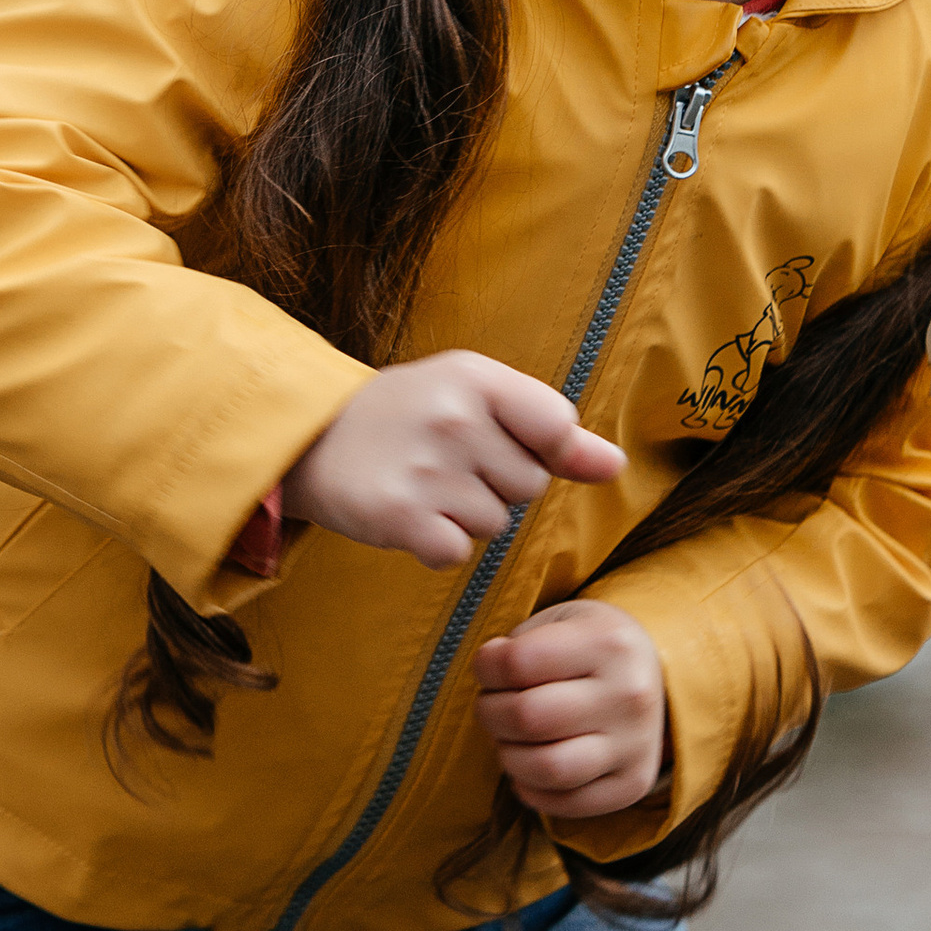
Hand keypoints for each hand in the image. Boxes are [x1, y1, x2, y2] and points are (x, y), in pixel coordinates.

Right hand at [278, 355, 623, 568]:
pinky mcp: (400, 518)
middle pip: (529, 485)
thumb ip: (550, 431)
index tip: (498, 438)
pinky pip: (458, 553)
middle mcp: (453, 419)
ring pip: (496, 523)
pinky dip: (438, 544)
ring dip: (467, 515)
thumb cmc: (409, 413)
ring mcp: (426, 470)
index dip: (538, 446)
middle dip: (498, 483)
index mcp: (475, 378)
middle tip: (448, 461)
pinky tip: (410, 514)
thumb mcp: (475, 396)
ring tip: (425, 484)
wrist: (313, 437)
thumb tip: (617, 466)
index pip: (556, 426)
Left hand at [475, 600, 665, 821]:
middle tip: (492, 705)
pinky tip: (529, 767)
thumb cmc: (590, 647)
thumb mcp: (562, 621)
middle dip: (491, 713)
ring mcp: (635, 745)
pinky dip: (532, 789)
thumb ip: (520, 644)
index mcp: (609, 643)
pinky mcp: (633, 785)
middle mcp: (629, 696)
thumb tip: (489, 671)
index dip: (487, 667)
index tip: (489, 666)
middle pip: (528, 717)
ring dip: (509, 756)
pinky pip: (566, 804)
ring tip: (509, 739)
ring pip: (547, 768)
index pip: (519, 662)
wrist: (652, 677)